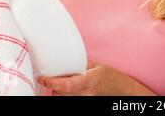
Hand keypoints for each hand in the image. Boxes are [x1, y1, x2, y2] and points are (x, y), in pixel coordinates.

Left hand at [37, 61, 156, 95]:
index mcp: (90, 80)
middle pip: (61, 93)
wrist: (122, 90)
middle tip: (49, 78)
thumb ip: (80, 65)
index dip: (52, 83)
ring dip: (57, 92)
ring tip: (59, 84)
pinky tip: (66, 90)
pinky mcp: (84, 104)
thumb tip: (64, 60)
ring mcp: (86, 101)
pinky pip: (69, 101)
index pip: (67, 85)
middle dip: (53, 86)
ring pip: (63, 98)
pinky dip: (64, 95)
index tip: (43, 78)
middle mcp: (87, 94)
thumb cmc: (111, 77)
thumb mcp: (96, 66)